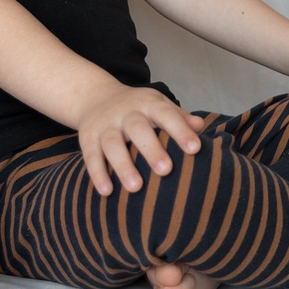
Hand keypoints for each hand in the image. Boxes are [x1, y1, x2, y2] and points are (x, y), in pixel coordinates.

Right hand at [72, 85, 208, 196]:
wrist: (95, 97)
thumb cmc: (138, 108)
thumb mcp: (158, 105)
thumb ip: (179, 117)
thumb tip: (201, 127)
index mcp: (148, 104)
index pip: (166, 114)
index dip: (180, 131)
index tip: (195, 148)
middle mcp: (125, 112)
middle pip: (137, 128)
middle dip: (151, 149)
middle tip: (166, 170)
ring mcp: (104, 125)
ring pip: (112, 144)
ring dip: (123, 166)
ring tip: (136, 188)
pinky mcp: (87, 138)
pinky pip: (91, 156)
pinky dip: (98, 174)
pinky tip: (107, 192)